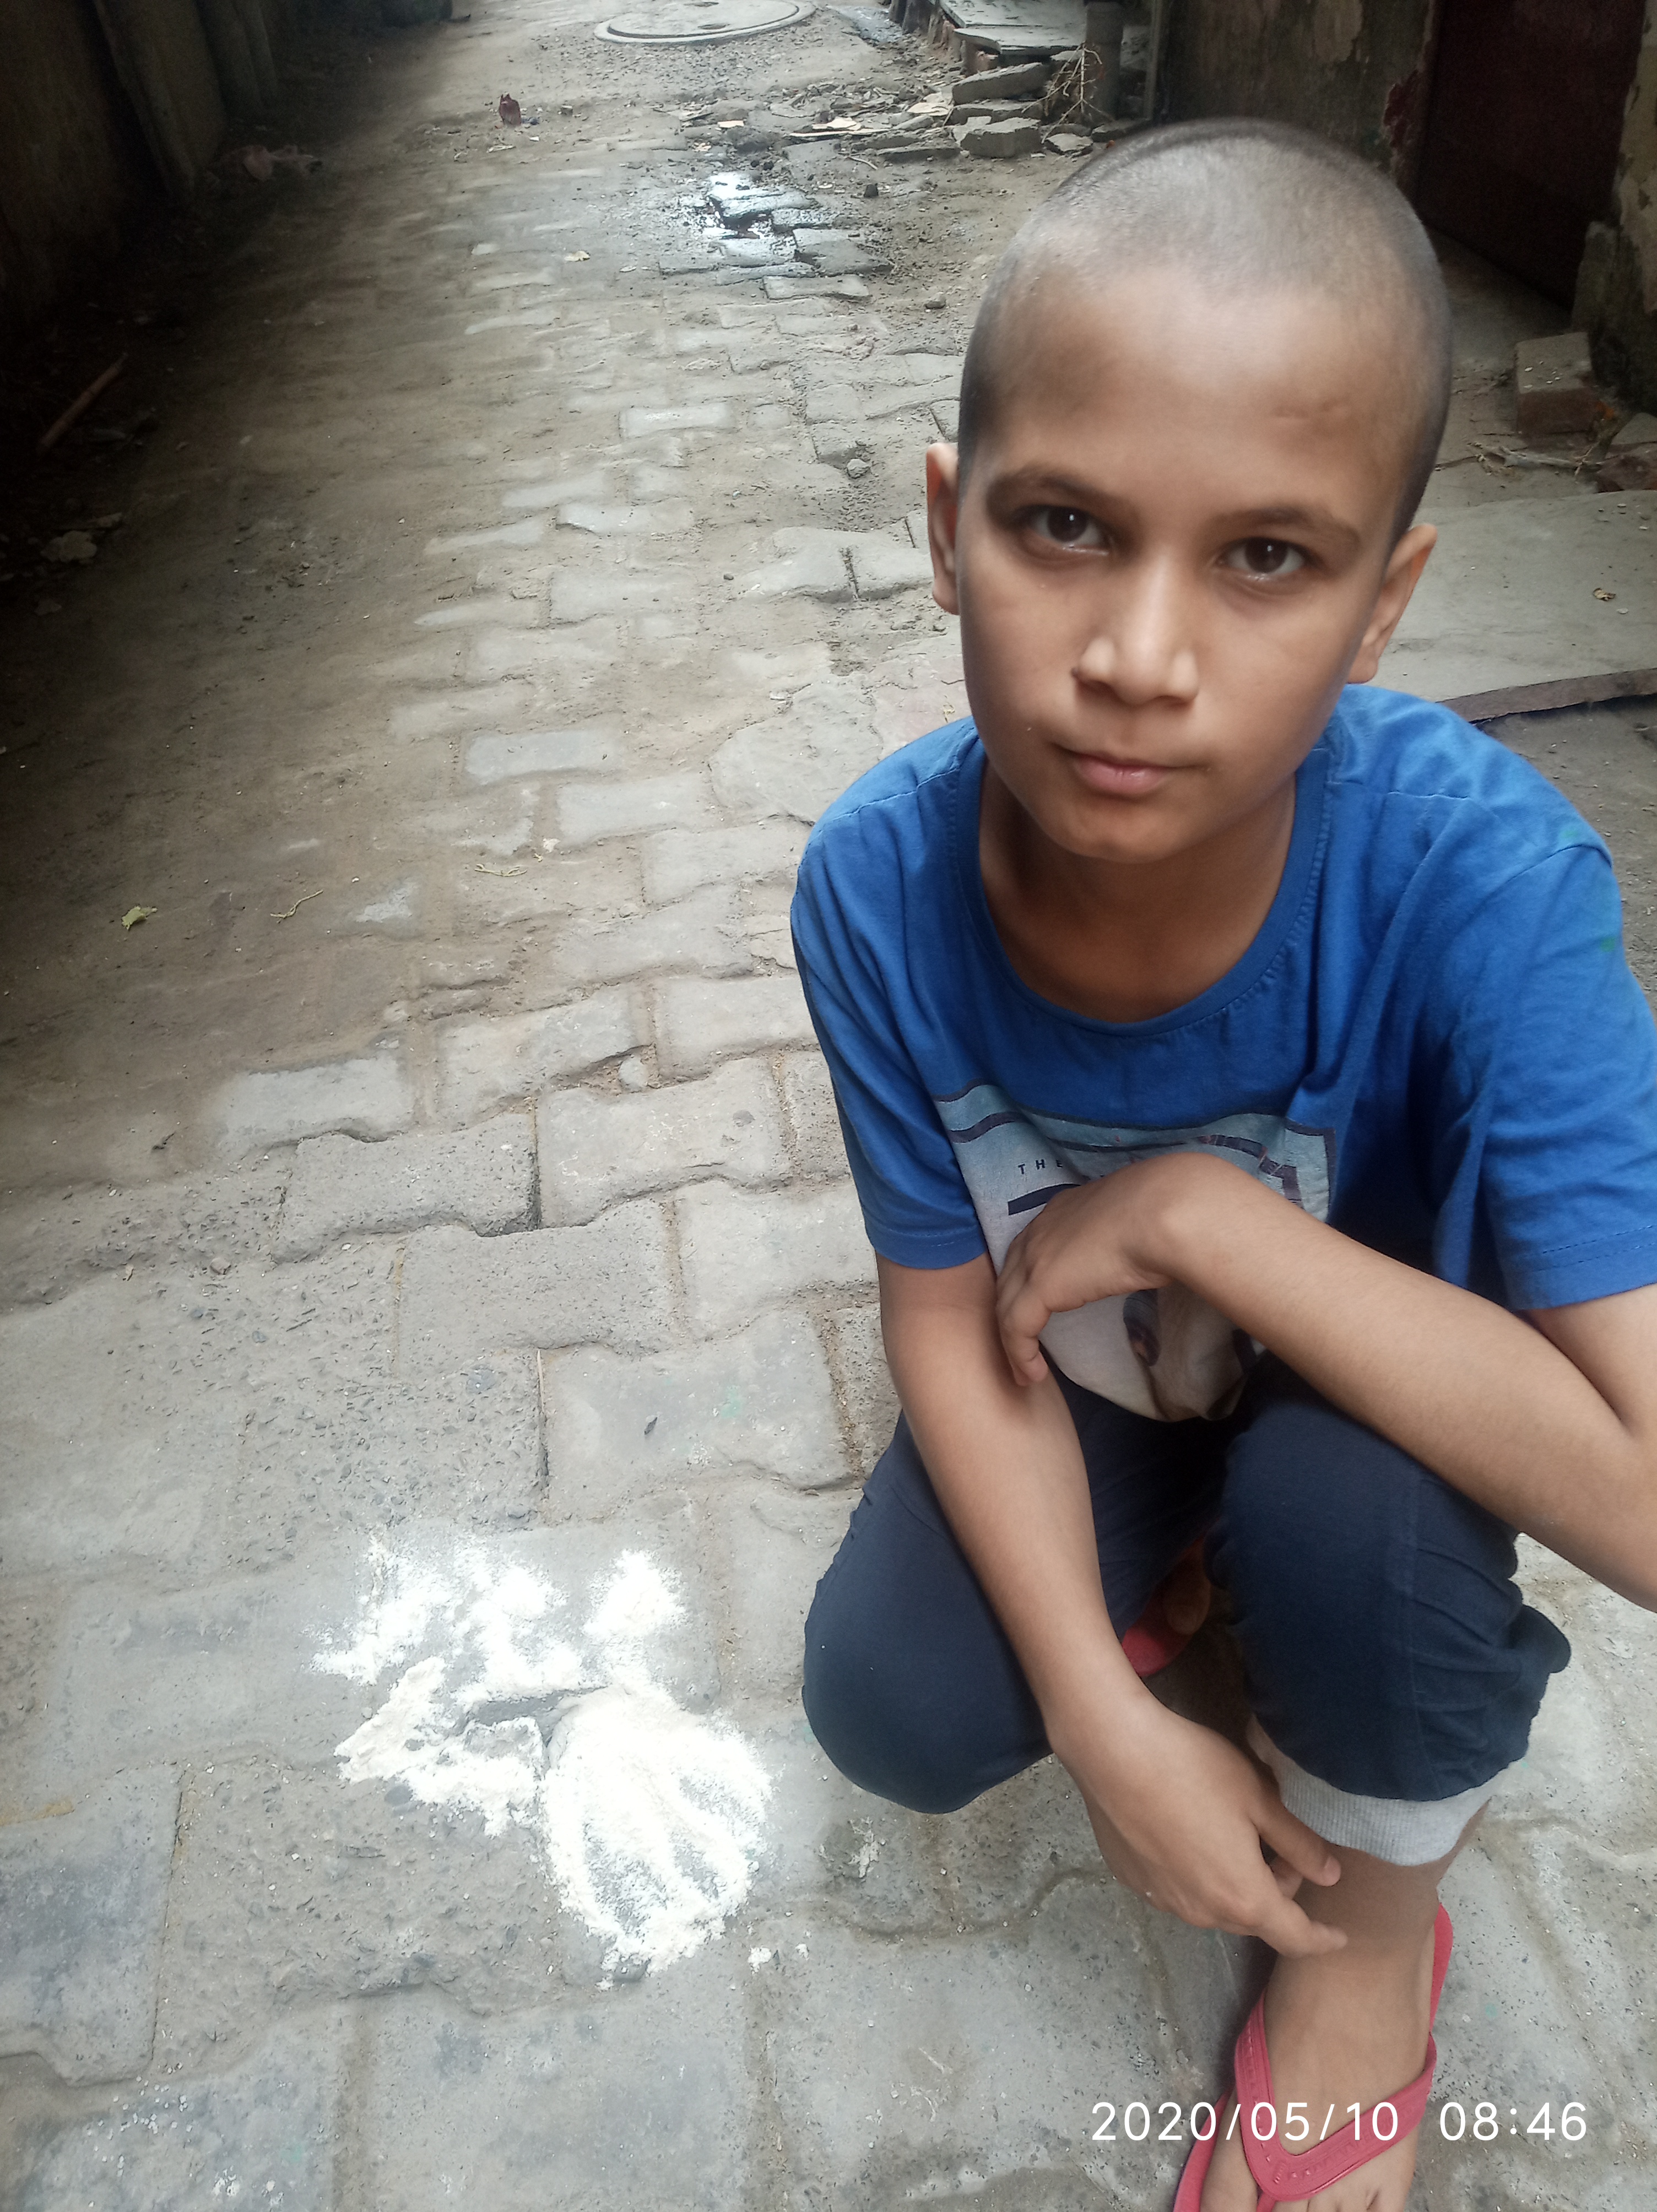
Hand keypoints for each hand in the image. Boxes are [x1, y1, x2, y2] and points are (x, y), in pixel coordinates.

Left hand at [996, 1155, 1234, 1386]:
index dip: (1029, 1281)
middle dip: (1010, 1312)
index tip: (1038, 1308)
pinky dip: (1020, 1355)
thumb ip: (1121, 1240)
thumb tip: (1140, 1256)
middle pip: (1010, 1279)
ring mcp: (1035, 1257)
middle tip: (1020, 1344)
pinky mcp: (1040, 1285)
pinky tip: (1031, 1375)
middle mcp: (1040, 1231)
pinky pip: (1016, 1328)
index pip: (1031, 1250)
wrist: (1163, 1211)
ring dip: (1012, 1342)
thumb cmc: (1163, 1214)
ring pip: (1006, 1306)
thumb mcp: (1131, 1225)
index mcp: (1062, 1212)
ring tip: (1024, 1372)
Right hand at [1063, 1696, 1345, 1955]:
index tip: (1340, 1936)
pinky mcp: (1132, 1879)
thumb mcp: (1259, 1797)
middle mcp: (1202, 1912)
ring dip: (1233, 1884)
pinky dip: (1195, 1874)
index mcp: (1243, 1897)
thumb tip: (1329, 1875)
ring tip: (1232, 1836)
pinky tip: (1185, 1831)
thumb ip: (1299, 1842)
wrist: (1113, 1751)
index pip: (1295, 1936)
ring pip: (1212, 1905)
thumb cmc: (1194, 1770)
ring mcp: (1162, 1899)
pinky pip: (1177, 1889)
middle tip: (1280, 1846)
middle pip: (1252, 1918)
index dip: (1322, 1939)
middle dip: (1276, 1893)